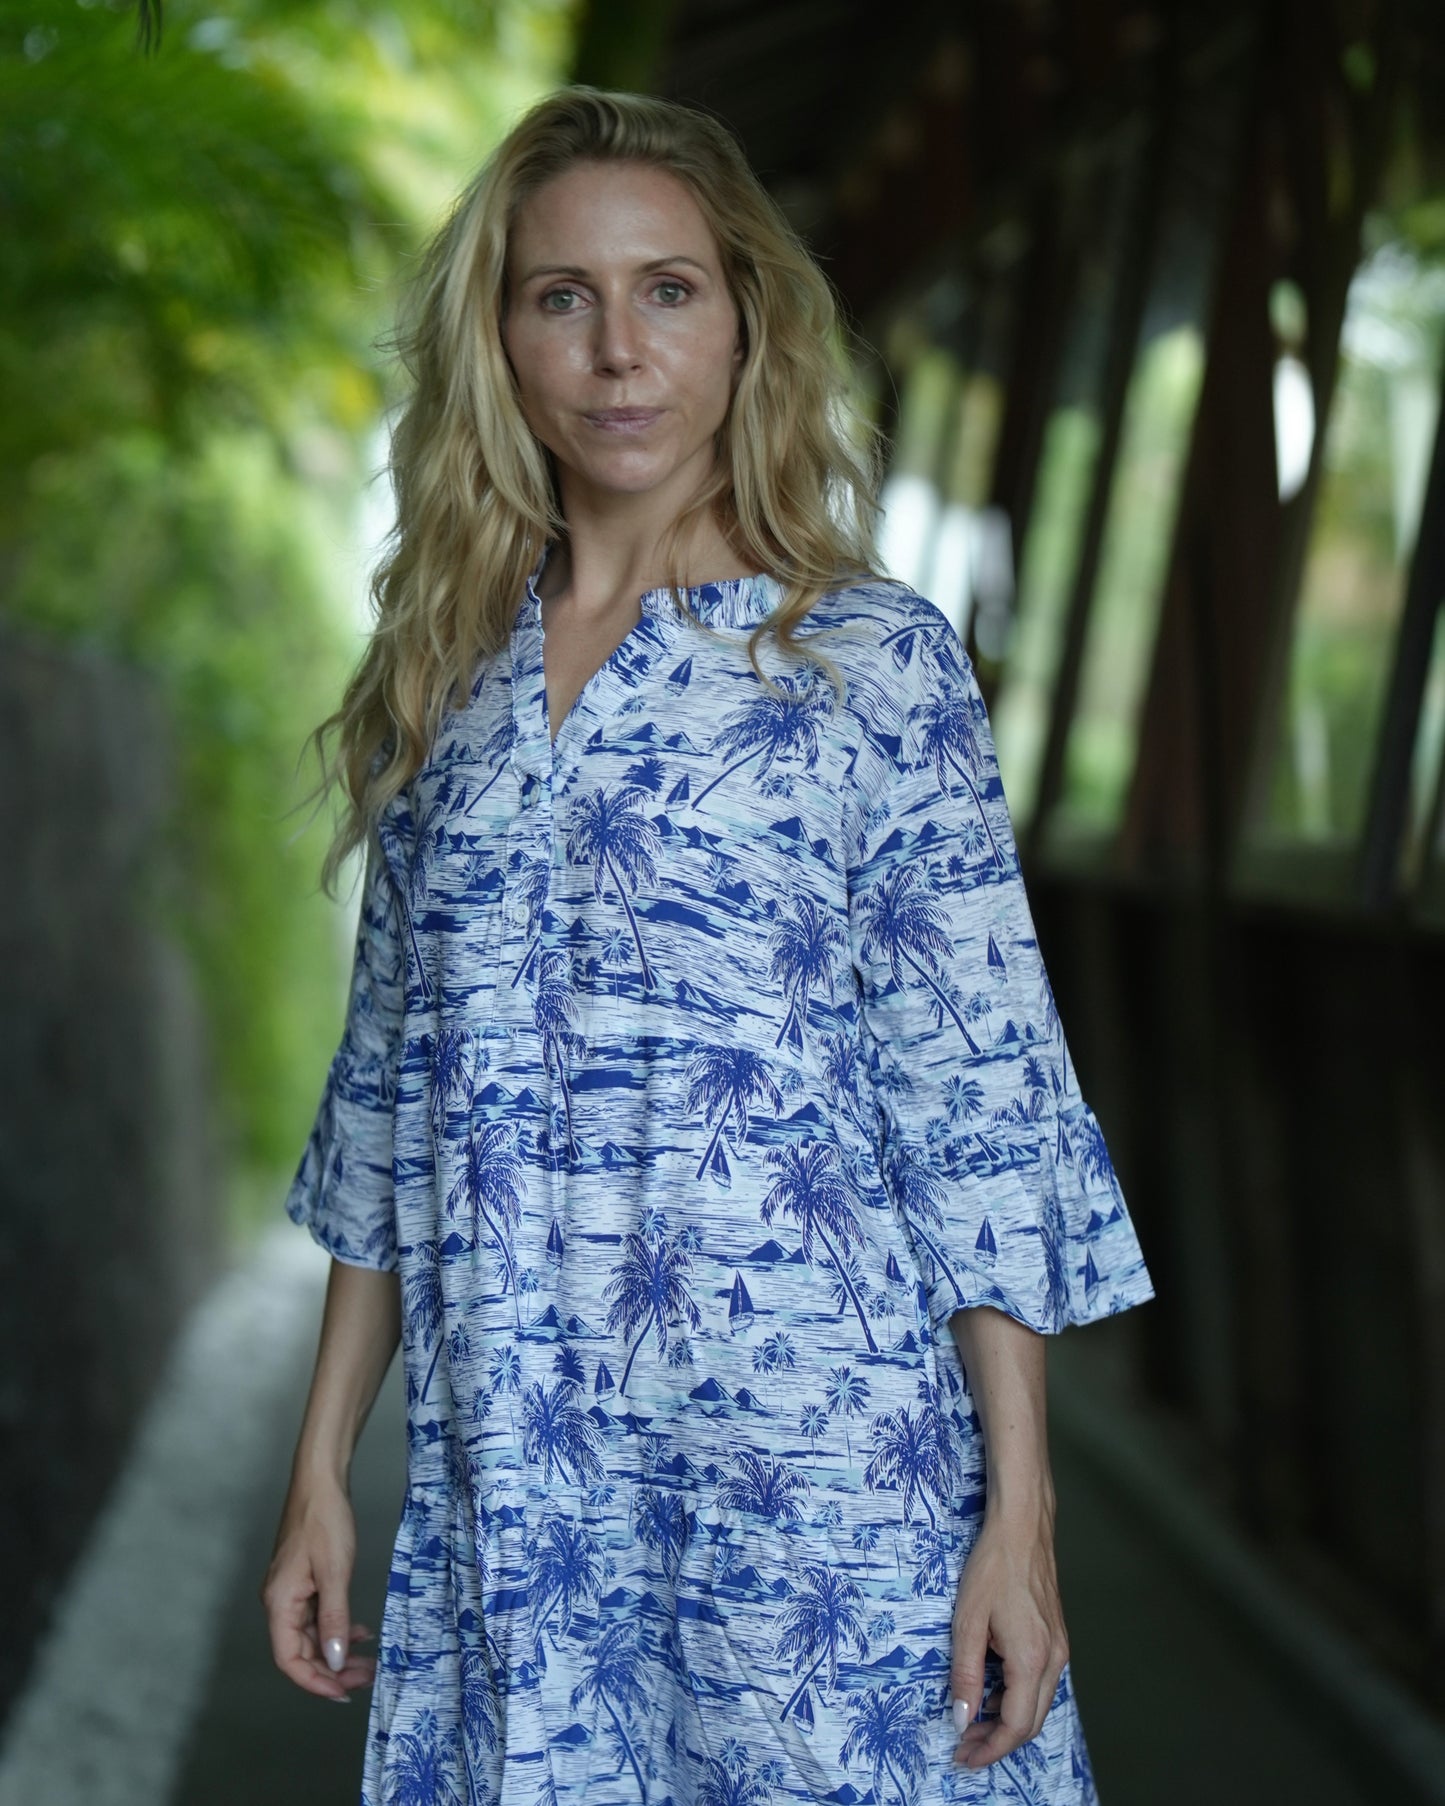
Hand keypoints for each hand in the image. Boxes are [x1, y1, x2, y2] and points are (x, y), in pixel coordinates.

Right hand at [261, 1472, 375, 1701]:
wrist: (320, 1481)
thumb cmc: (324, 1521)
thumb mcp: (334, 1571)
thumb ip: (334, 1618)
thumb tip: (332, 1661)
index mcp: (279, 1603)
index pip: (290, 1659)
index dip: (314, 1681)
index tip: (344, 1693)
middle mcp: (279, 1602)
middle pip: (300, 1651)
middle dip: (331, 1669)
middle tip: (366, 1676)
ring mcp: (290, 1592)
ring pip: (311, 1636)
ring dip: (336, 1651)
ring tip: (368, 1661)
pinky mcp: (302, 1582)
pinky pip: (317, 1617)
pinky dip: (336, 1627)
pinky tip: (359, 1632)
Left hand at [949, 1500, 1068, 1767]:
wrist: (1022, 1527)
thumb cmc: (994, 1566)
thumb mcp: (968, 1622)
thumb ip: (966, 1675)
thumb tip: (961, 1718)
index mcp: (1032, 1659)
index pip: (1016, 1726)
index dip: (990, 1748)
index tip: (964, 1756)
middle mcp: (1054, 1659)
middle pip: (1032, 1722)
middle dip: (999, 1741)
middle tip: (965, 1746)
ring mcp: (1059, 1649)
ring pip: (1038, 1704)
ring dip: (1008, 1720)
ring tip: (974, 1720)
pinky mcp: (1057, 1638)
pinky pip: (1041, 1683)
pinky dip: (1018, 1696)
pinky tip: (993, 1689)